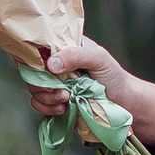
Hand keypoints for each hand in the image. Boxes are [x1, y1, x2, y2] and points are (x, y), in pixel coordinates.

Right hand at [26, 35, 154, 146]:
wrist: (123, 104)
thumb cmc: (113, 76)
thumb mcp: (99, 58)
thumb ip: (76, 55)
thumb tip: (50, 64)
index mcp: (63, 46)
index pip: (37, 45)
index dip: (31, 55)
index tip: (41, 68)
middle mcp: (55, 63)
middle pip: (31, 69)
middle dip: (41, 83)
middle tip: (61, 90)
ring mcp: (54, 83)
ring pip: (34, 88)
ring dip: (46, 97)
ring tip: (67, 100)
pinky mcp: (54, 101)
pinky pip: (39, 104)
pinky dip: (47, 108)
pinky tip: (63, 109)